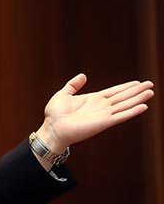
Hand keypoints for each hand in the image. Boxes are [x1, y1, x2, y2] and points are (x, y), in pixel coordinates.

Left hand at [36, 73, 153, 152]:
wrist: (52, 128)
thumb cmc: (55, 114)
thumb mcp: (63, 94)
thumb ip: (73, 85)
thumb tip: (83, 75)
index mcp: (93, 99)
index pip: (114, 91)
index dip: (126, 87)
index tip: (137, 82)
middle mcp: (101, 106)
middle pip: (123, 96)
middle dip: (137, 91)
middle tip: (150, 84)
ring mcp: (104, 114)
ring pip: (125, 104)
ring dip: (138, 98)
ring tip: (150, 92)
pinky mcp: (104, 122)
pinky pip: (121, 116)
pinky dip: (132, 111)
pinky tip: (143, 106)